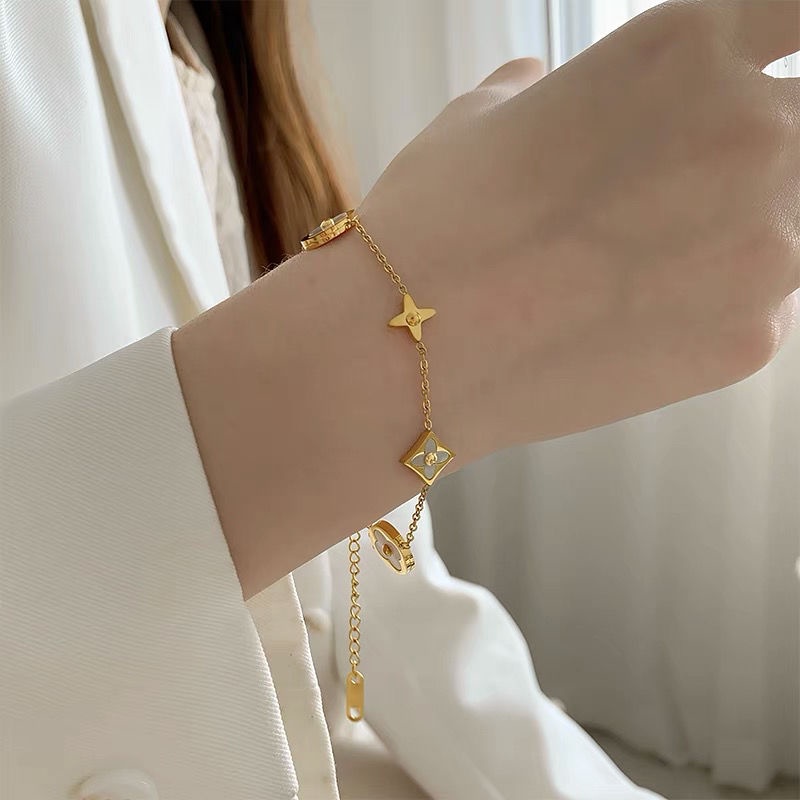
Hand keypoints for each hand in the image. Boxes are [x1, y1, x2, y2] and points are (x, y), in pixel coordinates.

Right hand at [359, 0, 799, 451]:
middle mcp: (751, 134)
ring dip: (730, 241)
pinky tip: (624, 325)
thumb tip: (538, 81)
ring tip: (632, 273)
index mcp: (687, 49)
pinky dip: (704, 314)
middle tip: (669, 204)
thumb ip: (538, 89)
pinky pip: (755, 310)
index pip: (797, 11)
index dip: (778, 45)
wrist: (405, 346)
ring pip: (787, 228)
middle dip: (748, 162)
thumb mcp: (480, 120)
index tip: (755, 82)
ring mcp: (766, 247)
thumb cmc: (433, 222)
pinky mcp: (750, 343)